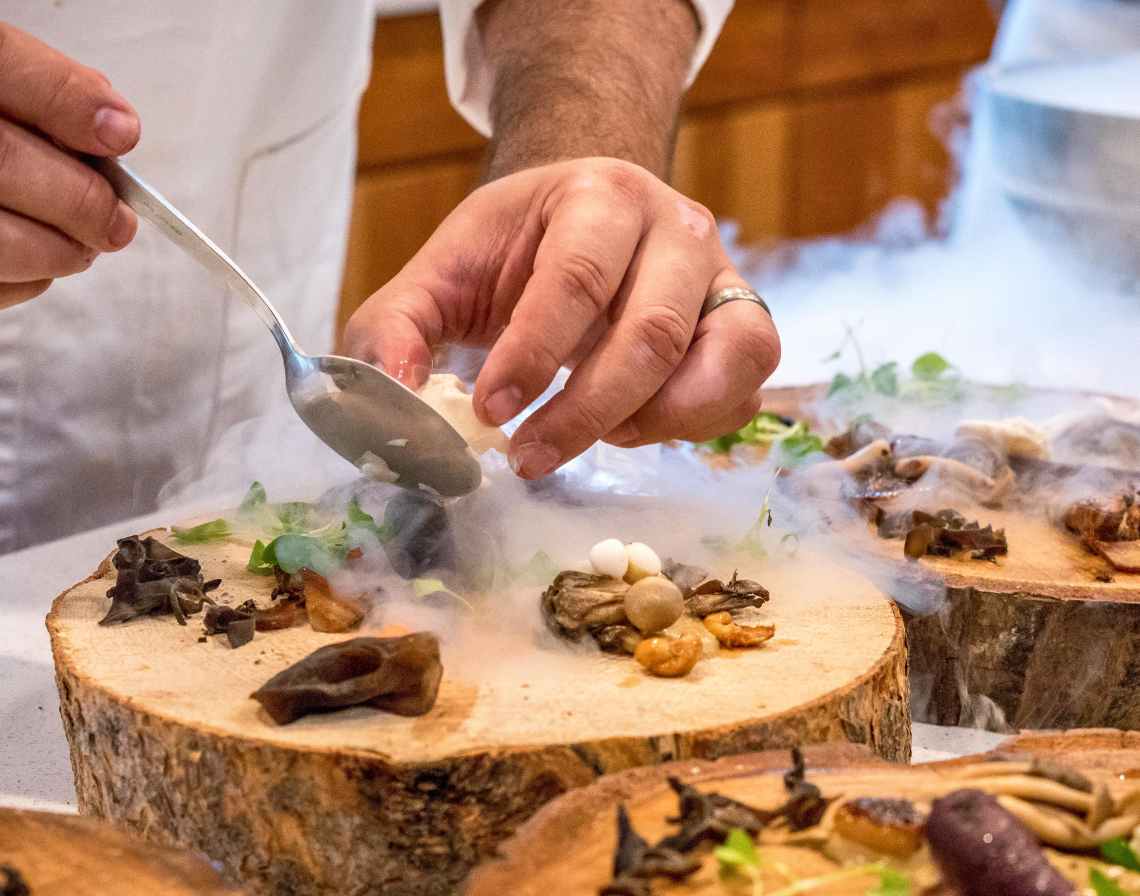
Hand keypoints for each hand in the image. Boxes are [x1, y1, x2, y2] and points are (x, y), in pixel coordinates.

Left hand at [344, 157, 779, 478]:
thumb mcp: (442, 272)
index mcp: (599, 195)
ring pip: (722, 361)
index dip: (533, 354)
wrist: (588, 217)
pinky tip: (632, 428)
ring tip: (594, 440)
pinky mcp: (746, 326)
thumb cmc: (515, 250)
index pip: (576, 278)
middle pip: (652, 332)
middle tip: (528, 458)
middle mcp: (677, 227)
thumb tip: (393, 398)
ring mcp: (724, 277)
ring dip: (653, 422)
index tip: (490, 413)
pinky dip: (692, 426)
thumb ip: (397, 328)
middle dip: (586, 411)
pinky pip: (744, 391)